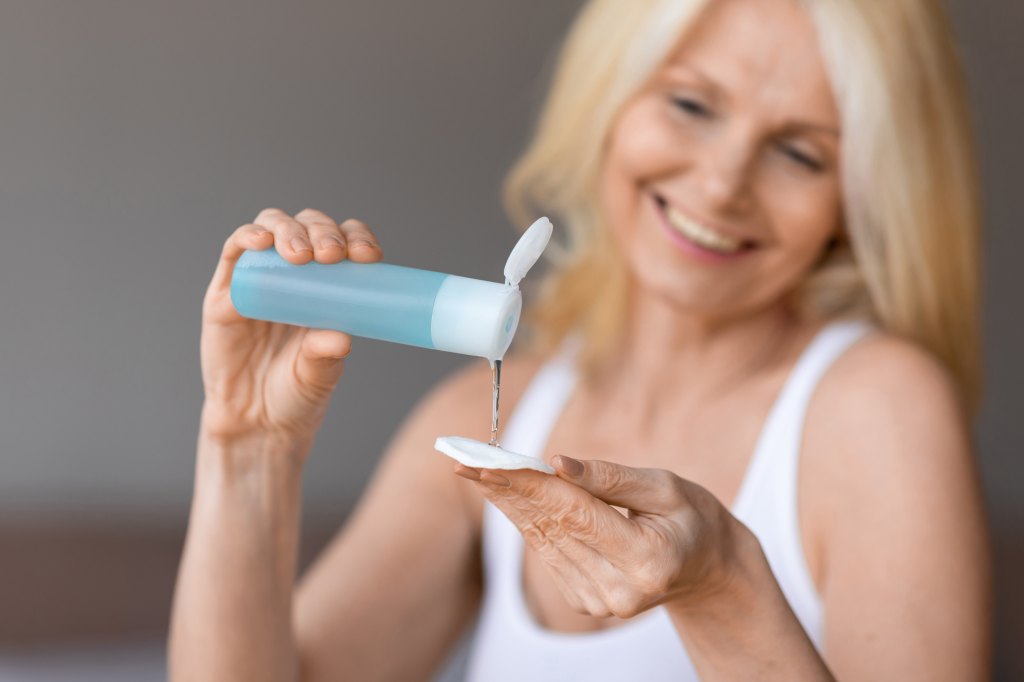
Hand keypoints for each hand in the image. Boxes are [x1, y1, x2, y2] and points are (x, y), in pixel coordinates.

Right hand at [199, 208, 381, 453]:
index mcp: (328, 285)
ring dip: (288, 231)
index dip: (356, 238)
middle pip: (308, 226)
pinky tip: (261, 241)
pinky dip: (248, 237)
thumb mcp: (319, 375)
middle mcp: (294, 274)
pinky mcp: (225, 290)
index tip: (368, 255)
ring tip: (301, 254)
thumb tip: (342, 338)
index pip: (344, 242)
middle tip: (331, 255)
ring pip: (273, 227)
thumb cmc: (296, 393)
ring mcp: (260, 278)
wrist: (256, 421)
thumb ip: (326, 356)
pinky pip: (234, 252)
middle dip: (323, 232)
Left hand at [455, 457, 742, 618]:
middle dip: (505, 489)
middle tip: (466, 460)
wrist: (705, 569)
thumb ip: (610, 477)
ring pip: (542, 540)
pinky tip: (505, 494)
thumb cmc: (691, 519)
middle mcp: (618, 590)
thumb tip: (557, 463)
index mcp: (647, 559)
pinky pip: (547, 552)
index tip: (492, 461)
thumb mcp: (665, 486)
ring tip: (477, 470)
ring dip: (507, 502)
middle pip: (550, 527)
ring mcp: (600, 601)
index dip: (529, 483)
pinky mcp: (585, 602)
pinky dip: (526, 520)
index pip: (575, 513)